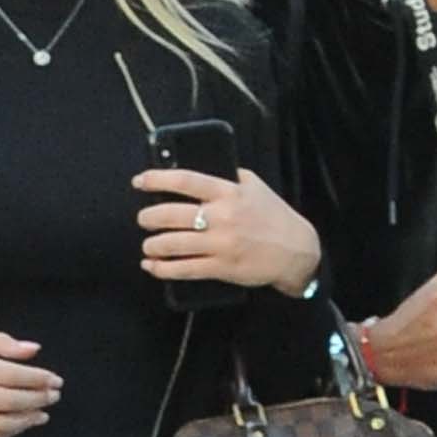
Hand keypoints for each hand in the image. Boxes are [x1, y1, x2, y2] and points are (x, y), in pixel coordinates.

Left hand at [134, 163, 320, 295]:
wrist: (297, 250)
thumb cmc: (273, 216)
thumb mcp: (255, 187)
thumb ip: (230, 177)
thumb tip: (204, 167)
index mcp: (229, 193)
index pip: (186, 181)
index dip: (157, 179)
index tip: (139, 181)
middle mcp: (222, 217)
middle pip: (171, 214)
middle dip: (148, 217)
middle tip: (143, 219)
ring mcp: (220, 244)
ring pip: (172, 244)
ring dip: (151, 245)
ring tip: (149, 245)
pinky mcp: (220, 268)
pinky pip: (182, 269)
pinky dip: (161, 269)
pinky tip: (151, 266)